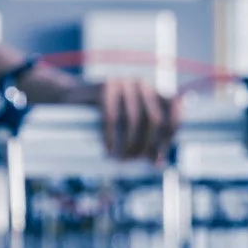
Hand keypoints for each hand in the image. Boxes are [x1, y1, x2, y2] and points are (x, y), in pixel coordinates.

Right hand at [66, 78, 181, 163]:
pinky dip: (111, 137)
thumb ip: (146, 139)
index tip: (158, 158)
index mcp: (154, 92)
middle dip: (147, 145)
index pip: (174, 111)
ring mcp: (124, 84)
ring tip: (120, 159)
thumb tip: (158, 163)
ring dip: (128, 145)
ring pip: (133, 121)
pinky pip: (112, 117)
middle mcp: (142, 84)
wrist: (72, 98)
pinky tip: (108, 149)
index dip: (169, 136)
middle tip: (135, 160)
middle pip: (155, 120)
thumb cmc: (104, 117)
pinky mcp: (105, 88)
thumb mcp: (129, 125)